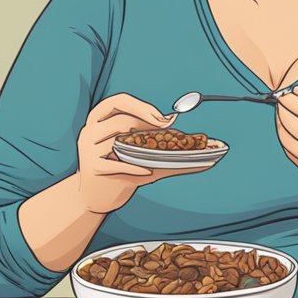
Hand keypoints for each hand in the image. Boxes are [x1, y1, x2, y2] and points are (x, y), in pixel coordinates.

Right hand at [77, 94, 207, 213]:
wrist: (97, 196)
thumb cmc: (122, 171)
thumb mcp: (141, 155)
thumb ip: (167, 147)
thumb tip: (210, 152)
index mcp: (99, 118)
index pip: (119, 100)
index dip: (143, 107)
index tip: (165, 119)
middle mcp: (90, 130)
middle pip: (121, 119)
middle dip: (146, 122)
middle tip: (167, 128)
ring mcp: (87, 149)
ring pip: (118, 140)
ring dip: (140, 149)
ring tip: (153, 156)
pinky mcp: (91, 168)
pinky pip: (117, 164)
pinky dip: (134, 168)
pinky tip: (147, 172)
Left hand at [274, 85, 297, 197]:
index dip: (289, 100)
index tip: (283, 94)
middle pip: (294, 125)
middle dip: (282, 112)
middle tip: (279, 105)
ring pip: (291, 143)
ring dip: (281, 129)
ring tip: (280, 119)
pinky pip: (296, 159)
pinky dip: (288, 146)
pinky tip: (288, 137)